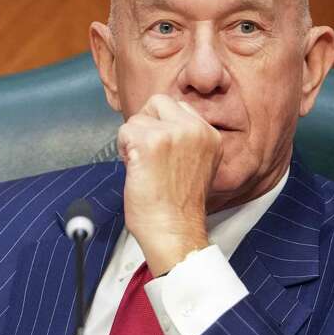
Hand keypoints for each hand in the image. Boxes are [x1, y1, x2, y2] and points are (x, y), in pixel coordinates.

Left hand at [117, 95, 222, 275]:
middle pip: (158, 102)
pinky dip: (123, 151)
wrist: (174, 232)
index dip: (162, 126)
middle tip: (147, 155)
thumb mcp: (198, 165)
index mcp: (210, 135)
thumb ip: (186, 142)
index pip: (179, 107)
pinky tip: (136, 170)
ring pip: (138, 119)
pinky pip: (125, 132)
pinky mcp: (152, 142)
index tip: (161, 152)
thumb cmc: (179, 209)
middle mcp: (196, 129)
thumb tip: (159, 128)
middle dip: (146, 125)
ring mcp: (174, 133)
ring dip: (133, 141)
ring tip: (144, 168)